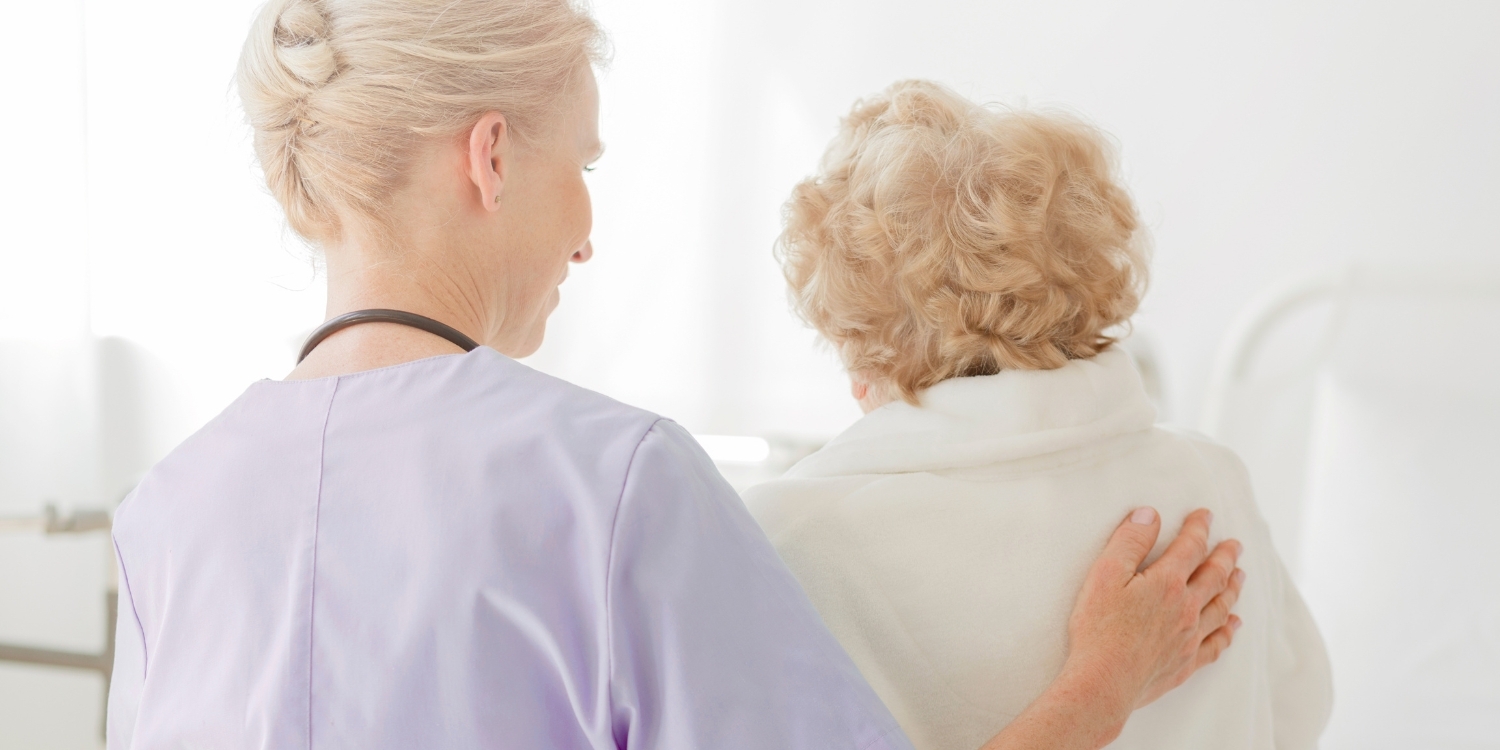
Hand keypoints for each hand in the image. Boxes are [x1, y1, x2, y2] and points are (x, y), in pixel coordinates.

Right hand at [977, 508, 1243, 749]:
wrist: (1104, 681)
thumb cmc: (1098, 628)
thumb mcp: (1105, 574)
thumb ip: (1129, 542)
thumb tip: (1150, 515)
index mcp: (1168, 582)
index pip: (1190, 547)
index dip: (1199, 527)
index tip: (1205, 515)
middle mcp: (1187, 608)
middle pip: (1214, 576)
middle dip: (1225, 556)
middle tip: (1235, 544)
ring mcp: (1190, 637)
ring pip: (1220, 607)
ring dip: (1232, 588)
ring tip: (1240, 576)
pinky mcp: (1186, 663)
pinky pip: (1216, 644)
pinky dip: (1228, 631)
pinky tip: (1233, 624)